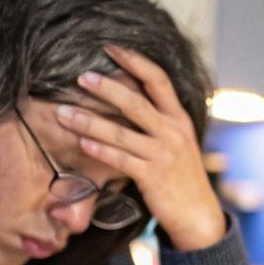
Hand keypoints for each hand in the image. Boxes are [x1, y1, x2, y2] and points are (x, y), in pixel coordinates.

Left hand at [58, 45, 225, 251]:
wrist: (199, 216)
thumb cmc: (182, 179)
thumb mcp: (179, 144)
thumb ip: (159, 124)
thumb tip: (127, 102)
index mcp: (179, 119)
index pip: (159, 80)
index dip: (135, 61)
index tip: (111, 48)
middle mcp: (173, 132)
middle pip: (136, 102)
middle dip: (107, 88)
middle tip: (82, 77)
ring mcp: (163, 154)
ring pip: (121, 132)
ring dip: (89, 121)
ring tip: (64, 113)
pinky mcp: (152, 176)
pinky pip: (120, 159)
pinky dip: (99, 150)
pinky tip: (81, 142)